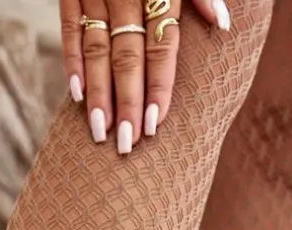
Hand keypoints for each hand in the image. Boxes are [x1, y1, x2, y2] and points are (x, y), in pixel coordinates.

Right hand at [60, 0, 231, 153]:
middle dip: (126, 102)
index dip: (158, 84)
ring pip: (96, 47)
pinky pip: (69, 26)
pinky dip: (71, 60)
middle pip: (126, 54)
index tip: (155, 124)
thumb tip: (222, 24)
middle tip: (126, 144)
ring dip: (97, 94)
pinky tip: (74, 96)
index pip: (160, 44)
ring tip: (100, 133)